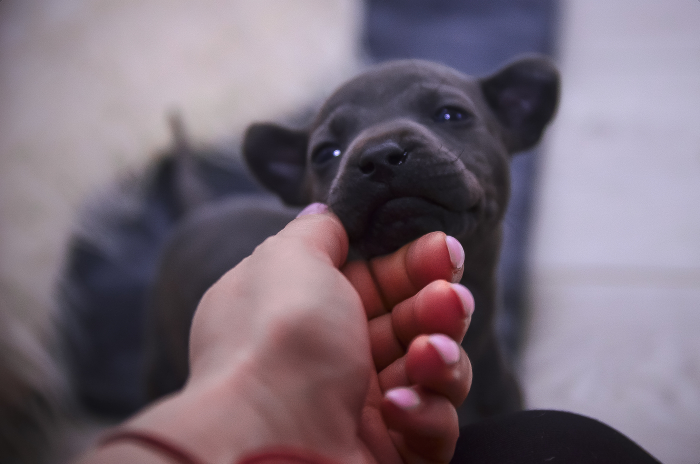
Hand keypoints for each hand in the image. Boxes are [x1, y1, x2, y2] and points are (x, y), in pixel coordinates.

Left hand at [81, 205, 472, 463]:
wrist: (266, 438)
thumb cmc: (278, 339)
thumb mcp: (289, 259)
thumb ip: (316, 232)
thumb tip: (326, 214)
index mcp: (308, 314)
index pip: (377, 282)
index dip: (414, 264)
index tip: (443, 250)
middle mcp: (332, 361)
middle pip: (412, 324)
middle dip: (438, 305)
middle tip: (447, 298)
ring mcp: (361, 411)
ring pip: (433, 374)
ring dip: (442, 358)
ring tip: (428, 352)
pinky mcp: (388, 454)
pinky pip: (432, 429)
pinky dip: (425, 414)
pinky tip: (397, 407)